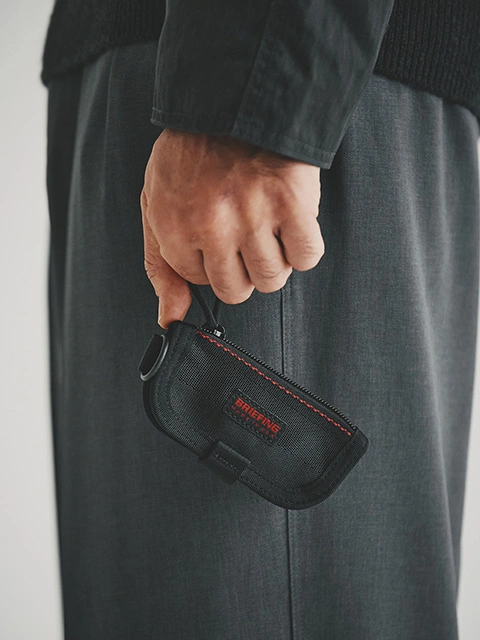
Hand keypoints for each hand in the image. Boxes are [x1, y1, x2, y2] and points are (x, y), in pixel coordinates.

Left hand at [140, 128, 323, 328]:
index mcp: (176, 228)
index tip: (218, 234)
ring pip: (272, 279)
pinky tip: (292, 223)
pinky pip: (307, 257)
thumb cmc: (193, 154)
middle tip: (245, 234)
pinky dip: (303, 247)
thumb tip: (171, 319)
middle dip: (242, 269)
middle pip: (238, 290)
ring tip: (268, 226)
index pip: (202, 282)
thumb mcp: (157, 205)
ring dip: (273, 259)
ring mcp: (255, 215)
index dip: (212, 261)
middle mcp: (213, 226)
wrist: (233, 98)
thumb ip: (160, 265)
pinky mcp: (293, 203)